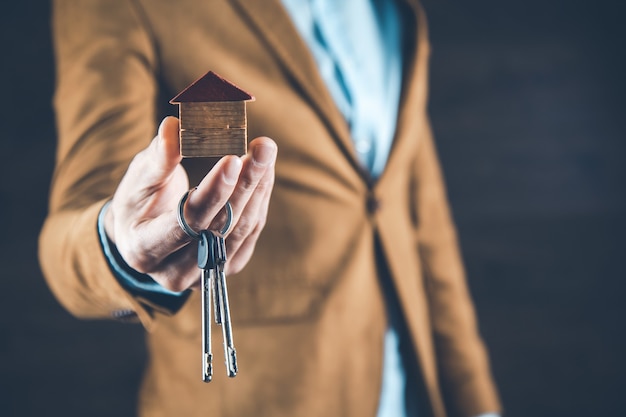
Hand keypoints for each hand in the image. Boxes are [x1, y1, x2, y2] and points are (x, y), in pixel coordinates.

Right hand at [104, 116, 276, 290]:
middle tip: (263, 147)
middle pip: (220, 227)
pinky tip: (264, 171)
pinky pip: (250, 231)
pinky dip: (260, 199)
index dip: (212, 192)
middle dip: (244, 184)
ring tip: (265, 152)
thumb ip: (158, 158)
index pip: (186, 221)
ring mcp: (205, 274)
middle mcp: (175, 272)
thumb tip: (173, 126)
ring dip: (258, 188)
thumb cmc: (138, 201)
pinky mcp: (227, 266)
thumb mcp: (139, 178)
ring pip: (240, 229)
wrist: (144, 233)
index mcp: (145, 250)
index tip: (232, 159)